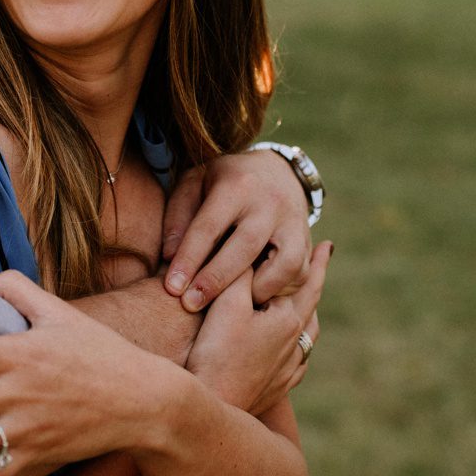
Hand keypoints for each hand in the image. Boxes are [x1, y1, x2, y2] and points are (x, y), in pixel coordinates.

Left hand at [160, 149, 314, 311]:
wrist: (276, 171)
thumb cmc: (224, 183)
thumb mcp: (194, 184)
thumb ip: (178, 217)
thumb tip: (168, 256)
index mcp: (237, 185)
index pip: (210, 226)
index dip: (189, 259)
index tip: (172, 288)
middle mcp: (269, 202)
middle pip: (246, 247)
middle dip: (217, 280)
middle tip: (191, 305)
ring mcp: (294, 221)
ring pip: (285, 264)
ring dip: (258, 289)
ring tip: (234, 301)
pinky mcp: (307, 240)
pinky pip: (301, 273)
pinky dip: (281, 290)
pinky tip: (257, 296)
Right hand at [184, 241, 328, 413]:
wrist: (213, 405)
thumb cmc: (217, 353)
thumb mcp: (226, 304)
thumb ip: (242, 274)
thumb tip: (255, 251)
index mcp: (289, 320)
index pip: (306, 282)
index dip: (316, 262)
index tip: (327, 245)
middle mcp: (296, 344)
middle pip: (312, 306)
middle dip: (316, 282)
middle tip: (324, 260)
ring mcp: (289, 369)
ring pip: (309, 335)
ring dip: (310, 313)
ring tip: (310, 303)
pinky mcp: (278, 388)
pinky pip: (298, 362)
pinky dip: (300, 346)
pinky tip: (295, 348)